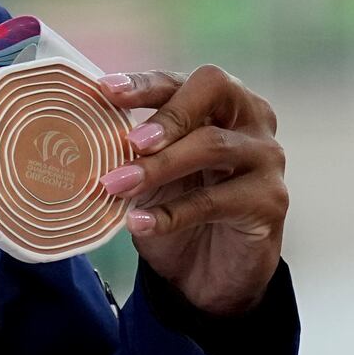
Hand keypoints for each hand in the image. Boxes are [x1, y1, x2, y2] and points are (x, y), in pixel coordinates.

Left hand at [92, 65, 286, 316]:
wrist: (210, 273)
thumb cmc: (180, 207)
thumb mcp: (152, 173)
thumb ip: (133, 149)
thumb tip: (83, 131)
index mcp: (221, 101)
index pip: (182, 81)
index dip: (144, 84)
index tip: (105, 89)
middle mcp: (251, 119)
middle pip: (213, 92)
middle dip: (167, 114)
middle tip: (130, 143)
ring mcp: (266, 158)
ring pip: (213, 146)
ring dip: (160, 166)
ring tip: (117, 185)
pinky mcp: (270, 201)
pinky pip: (216, 200)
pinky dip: (172, 213)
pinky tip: (138, 222)